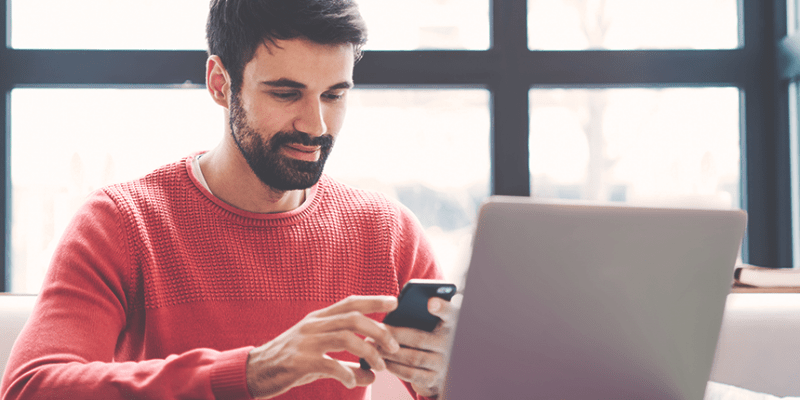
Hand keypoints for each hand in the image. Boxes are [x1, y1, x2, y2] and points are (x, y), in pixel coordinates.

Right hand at [245, 296, 400, 398]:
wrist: (255, 371)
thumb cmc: (290, 363)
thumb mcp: (319, 358)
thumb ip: (346, 364)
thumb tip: (371, 375)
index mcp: (319, 319)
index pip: (350, 302)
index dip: (374, 300)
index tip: (395, 303)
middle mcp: (313, 325)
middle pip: (353, 318)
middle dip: (378, 331)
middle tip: (394, 346)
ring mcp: (305, 342)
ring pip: (345, 338)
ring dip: (369, 352)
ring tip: (380, 367)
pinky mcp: (299, 361)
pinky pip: (329, 364)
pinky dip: (346, 373)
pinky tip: (352, 382)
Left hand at [381, 295, 459, 397]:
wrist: (438, 365)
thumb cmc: (426, 333)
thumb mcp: (428, 321)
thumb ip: (418, 313)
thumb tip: (391, 308)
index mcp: (450, 323)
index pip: (450, 312)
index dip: (441, 307)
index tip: (430, 302)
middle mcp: (450, 343)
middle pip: (420, 338)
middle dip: (394, 335)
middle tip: (376, 329)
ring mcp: (443, 362)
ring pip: (413, 357)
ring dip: (390, 352)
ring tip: (373, 345)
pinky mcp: (433, 378)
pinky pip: (410, 373)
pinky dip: (394, 367)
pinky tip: (382, 360)